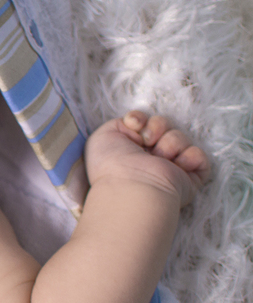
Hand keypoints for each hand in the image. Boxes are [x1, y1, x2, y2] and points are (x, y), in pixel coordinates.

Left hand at [85, 110, 209, 206]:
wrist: (132, 183)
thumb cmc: (112, 163)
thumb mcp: (104, 135)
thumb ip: (120, 123)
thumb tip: (140, 124)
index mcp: (132, 148)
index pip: (145, 123)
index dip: (142, 119)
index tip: (135, 125)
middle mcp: (151, 156)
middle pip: (164, 125)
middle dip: (156, 127)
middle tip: (147, 142)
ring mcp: (170, 166)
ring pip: (180, 138)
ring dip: (170, 144)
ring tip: (158, 158)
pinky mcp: (189, 177)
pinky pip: (198, 156)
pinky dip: (189, 156)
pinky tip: (176, 165)